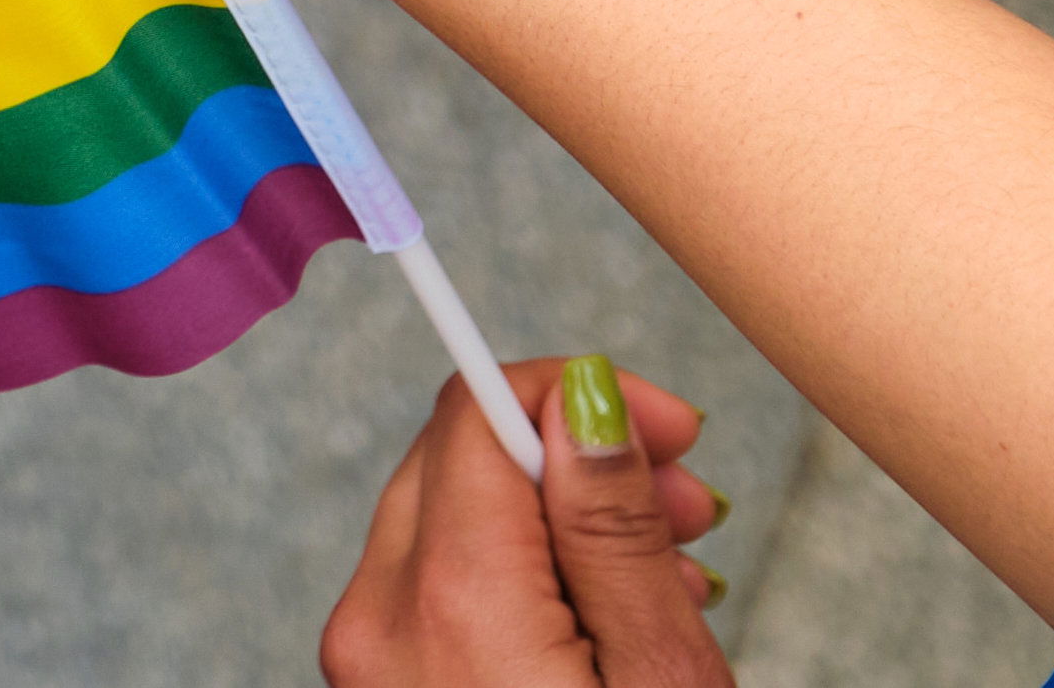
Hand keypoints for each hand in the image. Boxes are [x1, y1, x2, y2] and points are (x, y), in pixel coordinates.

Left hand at [326, 359, 729, 687]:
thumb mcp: (657, 675)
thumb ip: (612, 530)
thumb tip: (582, 397)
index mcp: (448, 603)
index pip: (477, 409)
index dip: (579, 393)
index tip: (669, 425)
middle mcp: (378, 622)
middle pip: (460, 459)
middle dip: (576, 458)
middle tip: (684, 503)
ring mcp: (370, 663)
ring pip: (453, 525)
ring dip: (557, 522)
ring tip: (666, 575)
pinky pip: (440, 595)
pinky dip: (519, 583)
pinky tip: (597, 620)